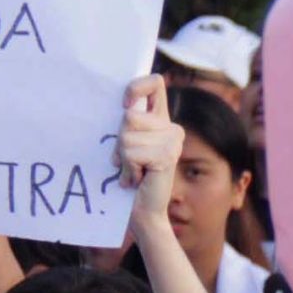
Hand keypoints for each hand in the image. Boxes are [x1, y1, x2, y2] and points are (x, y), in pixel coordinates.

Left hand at [115, 74, 180, 225]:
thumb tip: (120, 107)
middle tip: (126, 159)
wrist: (141, 210)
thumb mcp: (125, 143)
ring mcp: (173, 141)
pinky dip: (128, 169)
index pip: (155, 82)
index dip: (136, 88)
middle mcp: (171, 127)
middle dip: (119, 140)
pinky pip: (132, 153)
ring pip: (127, 137)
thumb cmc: (128, 175)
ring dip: (122, 158)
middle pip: (129, 116)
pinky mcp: (167, 156)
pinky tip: (137, 178)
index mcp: (161, 118)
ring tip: (133, 171)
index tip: (123, 106)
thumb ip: (127, 123)